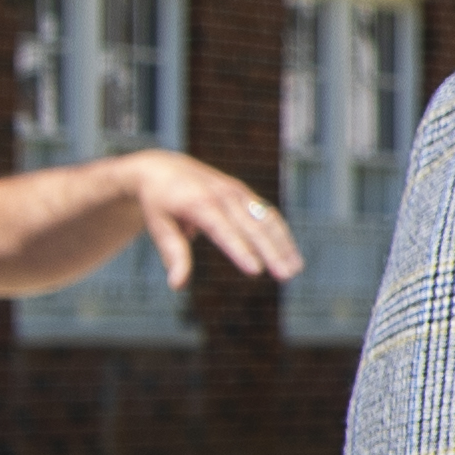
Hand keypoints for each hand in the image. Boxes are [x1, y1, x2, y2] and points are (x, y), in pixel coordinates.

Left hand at [130, 152, 306, 286]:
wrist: (164, 167)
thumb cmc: (159, 202)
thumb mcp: (158, 226)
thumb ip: (172, 253)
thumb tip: (177, 286)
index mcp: (199, 202)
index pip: (224, 230)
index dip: (240, 250)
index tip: (256, 271)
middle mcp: (224, 195)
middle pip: (253, 227)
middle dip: (272, 252)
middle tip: (287, 276)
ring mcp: (238, 192)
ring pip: (267, 219)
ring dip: (284, 244)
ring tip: (296, 269)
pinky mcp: (246, 194)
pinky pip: (268, 215)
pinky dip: (281, 235)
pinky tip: (290, 254)